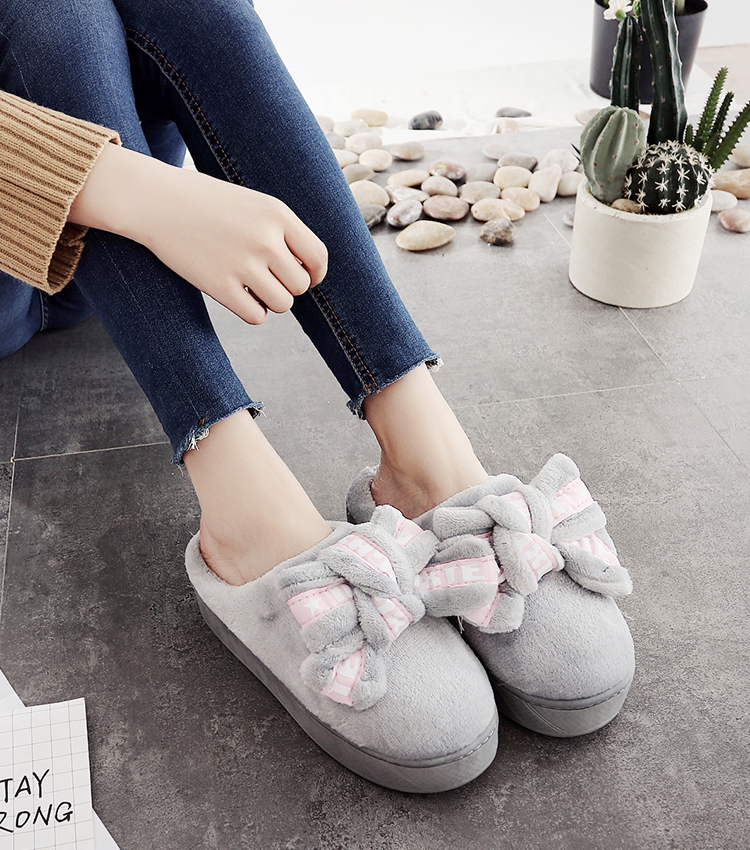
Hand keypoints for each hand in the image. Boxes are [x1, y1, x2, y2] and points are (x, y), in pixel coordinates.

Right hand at [69, 144, 327, 323]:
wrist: (155, 201)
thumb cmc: (206, 203)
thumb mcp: (252, 204)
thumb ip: (282, 233)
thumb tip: (308, 275)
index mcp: (278, 214)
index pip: (317, 256)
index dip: (315, 273)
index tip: (307, 278)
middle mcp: (266, 239)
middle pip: (300, 285)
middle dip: (287, 286)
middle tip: (266, 278)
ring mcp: (243, 264)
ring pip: (283, 305)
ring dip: (271, 301)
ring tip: (252, 287)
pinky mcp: (220, 286)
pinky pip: (256, 316)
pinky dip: (253, 312)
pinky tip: (239, 297)